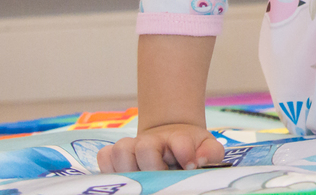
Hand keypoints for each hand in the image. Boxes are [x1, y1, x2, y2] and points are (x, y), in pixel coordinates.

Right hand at [97, 122, 223, 172]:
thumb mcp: (207, 147)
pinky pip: (104, 157)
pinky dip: (109, 167)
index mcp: (178, 139)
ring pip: (120, 151)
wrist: (171, 137)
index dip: (185, 153)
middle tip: (162, 175)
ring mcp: (132, 147)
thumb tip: (198, 160)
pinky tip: (125, 176)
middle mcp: (152, 141)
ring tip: (142, 178)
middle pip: (145, 148)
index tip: (190, 166)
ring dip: (130, 167)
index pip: (180, 142)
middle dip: (154, 166)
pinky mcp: (116, 155)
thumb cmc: (191, 148)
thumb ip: (211, 153)